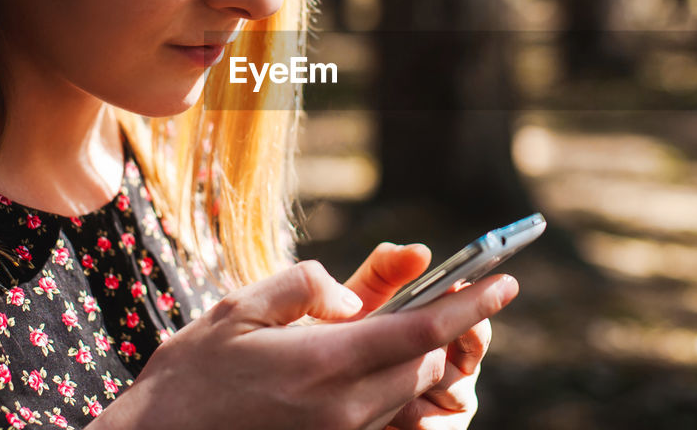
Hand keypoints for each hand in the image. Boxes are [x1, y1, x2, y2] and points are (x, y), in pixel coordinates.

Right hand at [89, 259, 517, 429]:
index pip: (422, 331)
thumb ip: (306, 287)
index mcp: (325, 362)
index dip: (470, 304)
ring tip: (407, 329)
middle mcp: (344, 408)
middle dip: (447, 331)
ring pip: (407, 395)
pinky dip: (391, 392)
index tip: (504, 282)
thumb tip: (356, 299)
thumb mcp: (239, 308)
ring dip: (417, 362)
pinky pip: (382, 420)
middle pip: (425, 366)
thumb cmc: (191, 374)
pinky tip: (371, 369)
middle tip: (454, 295)